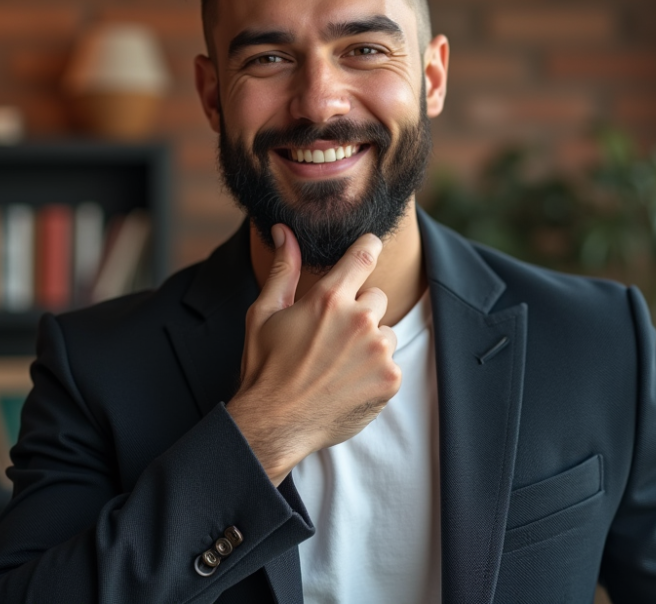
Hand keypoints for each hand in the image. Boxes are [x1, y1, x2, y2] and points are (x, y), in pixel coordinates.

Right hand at [226, 224, 400, 485]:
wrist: (274, 424)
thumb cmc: (265, 367)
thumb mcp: (265, 313)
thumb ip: (284, 269)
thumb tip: (284, 232)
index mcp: (329, 299)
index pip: (364, 256)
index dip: (369, 246)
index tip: (370, 245)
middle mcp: (359, 321)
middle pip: (376, 298)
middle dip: (359, 311)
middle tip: (331, 336)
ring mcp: (378, 352)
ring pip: (385, 333)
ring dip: (369, 344)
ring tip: (337, 364)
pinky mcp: (390, 379)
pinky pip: (391, 364)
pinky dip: (375, 372)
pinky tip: (347, 383)